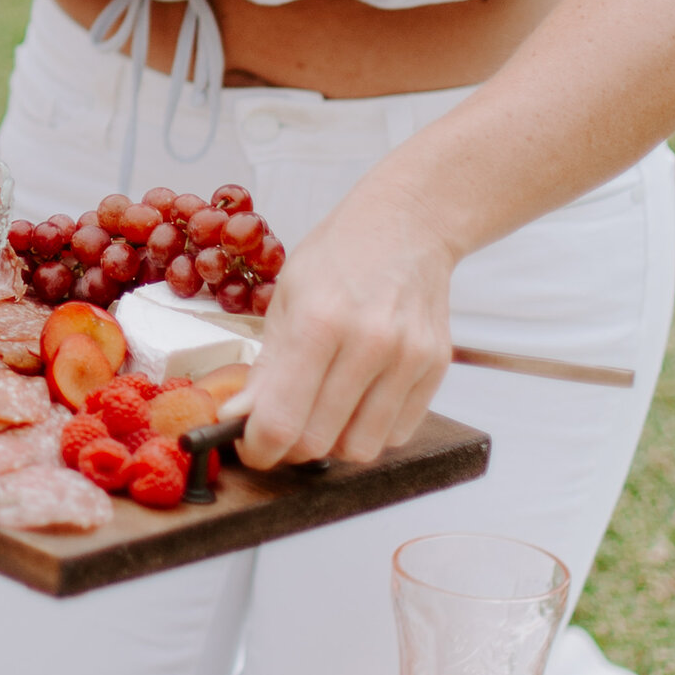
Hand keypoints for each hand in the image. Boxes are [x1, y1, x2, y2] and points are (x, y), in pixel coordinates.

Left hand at [236, 183, 454, 468]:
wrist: (407, 225)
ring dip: (333, 442)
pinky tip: (357, 399)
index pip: (281, 420)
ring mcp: (408, 358)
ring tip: (322, 409)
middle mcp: (369, 343)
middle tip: (280, 426)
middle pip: (319, 442)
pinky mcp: (435, 368)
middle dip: (289, 446)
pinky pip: (396, 435)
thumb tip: (239, 418)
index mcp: (319, 321)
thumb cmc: (340, 256)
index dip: (257, 448)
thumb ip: (265, 367)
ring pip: (360, 449)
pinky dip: (369, 430)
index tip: (250, 447)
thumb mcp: (285, 299)